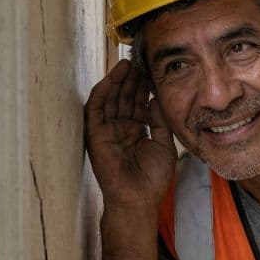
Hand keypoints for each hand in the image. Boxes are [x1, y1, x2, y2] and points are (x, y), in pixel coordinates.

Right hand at [84, 59, 176, 210]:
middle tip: (138, 61)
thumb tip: (154, 99)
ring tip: (127, 64)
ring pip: (110, 99)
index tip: (150, 70)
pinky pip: (96, 109)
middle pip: (124, 98)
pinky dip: (103, 92)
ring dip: (117, 81)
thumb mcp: (164, 145)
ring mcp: (107, 131)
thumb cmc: (152, 178)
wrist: (138, 198)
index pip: (137, 103)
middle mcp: (120, 129)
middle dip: (130, 80)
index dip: (143, 87)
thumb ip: (159, 121)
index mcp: (135, 131)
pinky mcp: (95, 135)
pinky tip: (113, 78)